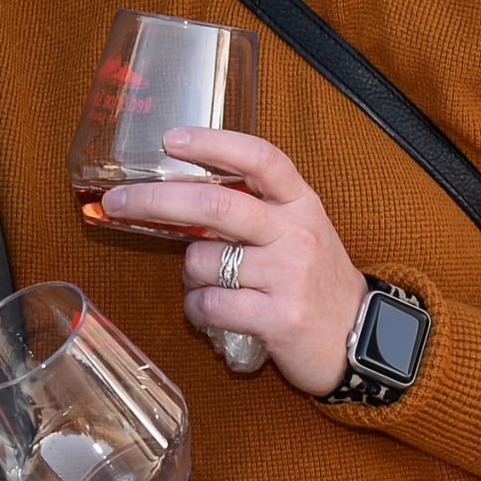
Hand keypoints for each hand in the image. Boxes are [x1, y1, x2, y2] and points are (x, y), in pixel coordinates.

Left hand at [100, 126, 366, 398]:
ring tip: (209, 286)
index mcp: (301, 203)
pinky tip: (210, 315)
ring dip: (189, 275)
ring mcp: (289, 276)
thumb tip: (178, 198)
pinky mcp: (278, 318)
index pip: (260, 158)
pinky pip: (209, 306)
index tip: (171, 138)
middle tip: (117, 201)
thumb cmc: (315, 282)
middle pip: (216, 205)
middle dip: (156, 199)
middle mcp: (297, 232)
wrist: (363, 341)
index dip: (214, 143)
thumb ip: (252, 212)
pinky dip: (196, 311)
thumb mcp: (297, 233)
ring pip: (203, 261)